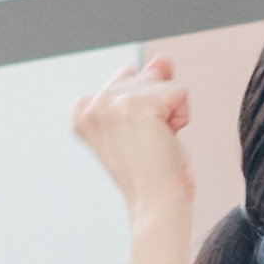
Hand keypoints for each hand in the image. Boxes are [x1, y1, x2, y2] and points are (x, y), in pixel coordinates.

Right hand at [71, 57, 196, 263]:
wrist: (156, 205)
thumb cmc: (150, 173)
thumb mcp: (141, 124)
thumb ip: (146, 85)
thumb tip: (163, 58)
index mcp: (81, 109)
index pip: (129, 79)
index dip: (144, 111)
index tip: (136, 142)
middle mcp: (91, 102)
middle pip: (145, 77)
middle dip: (158, 109)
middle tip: (150, 145)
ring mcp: (112, 101)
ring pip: (163, 83)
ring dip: (171, 114)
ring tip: (157, 144)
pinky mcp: (139, 104)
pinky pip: (180, 91)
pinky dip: (182, 116)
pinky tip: (167, 141)